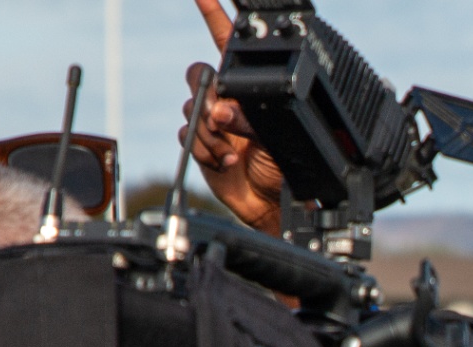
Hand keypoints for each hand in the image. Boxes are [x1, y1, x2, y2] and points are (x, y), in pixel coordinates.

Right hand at [179, 1, 285, 235]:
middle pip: (199, 74)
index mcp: (249, 87)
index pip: (227, 42)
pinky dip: (205, 151)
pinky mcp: (199, 142)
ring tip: (232, 151)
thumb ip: (249, 120)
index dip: (214, 14)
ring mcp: (211, 120)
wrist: (272, 202)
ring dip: (210, 133)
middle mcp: (227, 98)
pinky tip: (225, 162)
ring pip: (192, 108)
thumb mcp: (275, 136)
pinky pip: (187, 136)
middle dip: (208, 96)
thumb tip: (219, 113)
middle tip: (224, 119)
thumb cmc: (285, 166)